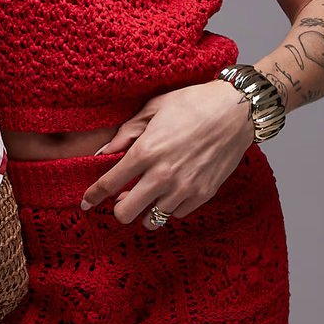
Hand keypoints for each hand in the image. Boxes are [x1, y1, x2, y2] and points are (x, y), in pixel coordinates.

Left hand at [80, 79, 255, 225]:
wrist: (237, 110)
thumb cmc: (194, 103)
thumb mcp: (154, 108)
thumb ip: (126, 132)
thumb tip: (104, 151)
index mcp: (146, 151)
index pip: (108, 184)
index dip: (92, 197)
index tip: (85, 204)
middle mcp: (162, 175)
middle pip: (125, 213)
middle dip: (118, 209)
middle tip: (121, 199)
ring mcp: (184, 188)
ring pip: (152, 220)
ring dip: (144, 211)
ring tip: (146, 198)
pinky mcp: (203, 194)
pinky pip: (177, 214)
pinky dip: (169, 208)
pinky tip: (170, 193)